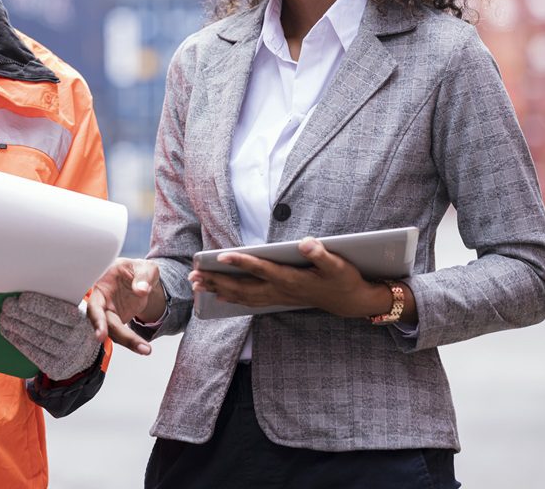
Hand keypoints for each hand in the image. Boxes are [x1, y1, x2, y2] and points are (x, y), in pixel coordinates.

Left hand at [0, 292, 102, 379]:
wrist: (85, 353)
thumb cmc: (74, 323)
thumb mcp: (75, 309)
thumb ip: (61, 301)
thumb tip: (31, 296)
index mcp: (81, 321)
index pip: (57, 312)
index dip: (38, 305)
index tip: (21, 299)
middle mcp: (75, 340)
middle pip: (43, 325)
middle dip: (21, 314)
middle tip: (7, 306)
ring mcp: (66, 356)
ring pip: (35, 338)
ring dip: (16, 327)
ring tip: (3, 318)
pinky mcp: (55, 369)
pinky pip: (33, 353)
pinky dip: (18, 341)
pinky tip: (8, 332)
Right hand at [87, 258, 164, 354]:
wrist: (142, 279)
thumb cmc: (138, 270)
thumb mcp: (145, 268)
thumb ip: (144, 276)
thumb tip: (141, 290)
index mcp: (102, 283)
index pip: (94, 303)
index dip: (97, 319)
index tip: (101, 334)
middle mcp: (101, 299)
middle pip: (102, 320)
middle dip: (114, 335)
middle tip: (131, 344)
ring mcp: (107, 312)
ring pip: (111, 331)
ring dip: (128, 341)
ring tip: (145, 349)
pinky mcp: (116, 321)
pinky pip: (120, 334)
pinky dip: (132, 342)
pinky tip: (143, 347)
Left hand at [190, 236, 396, 318]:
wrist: (351, 301)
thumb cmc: (344, 279)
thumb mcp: (338, 265)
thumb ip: (321, 254)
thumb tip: (307, 242)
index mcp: (292, 280)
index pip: (262, 270)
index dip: (241, 263)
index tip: (220, 256)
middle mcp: (280, 291)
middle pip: (243, 287)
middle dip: (217, 282)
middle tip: (194, 276)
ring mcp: (278, 297)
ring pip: (242, 297)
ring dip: (218, 290)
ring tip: (196, 284)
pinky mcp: (277, 299)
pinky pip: (249, 301)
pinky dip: (230, 298)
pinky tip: (216, 293)